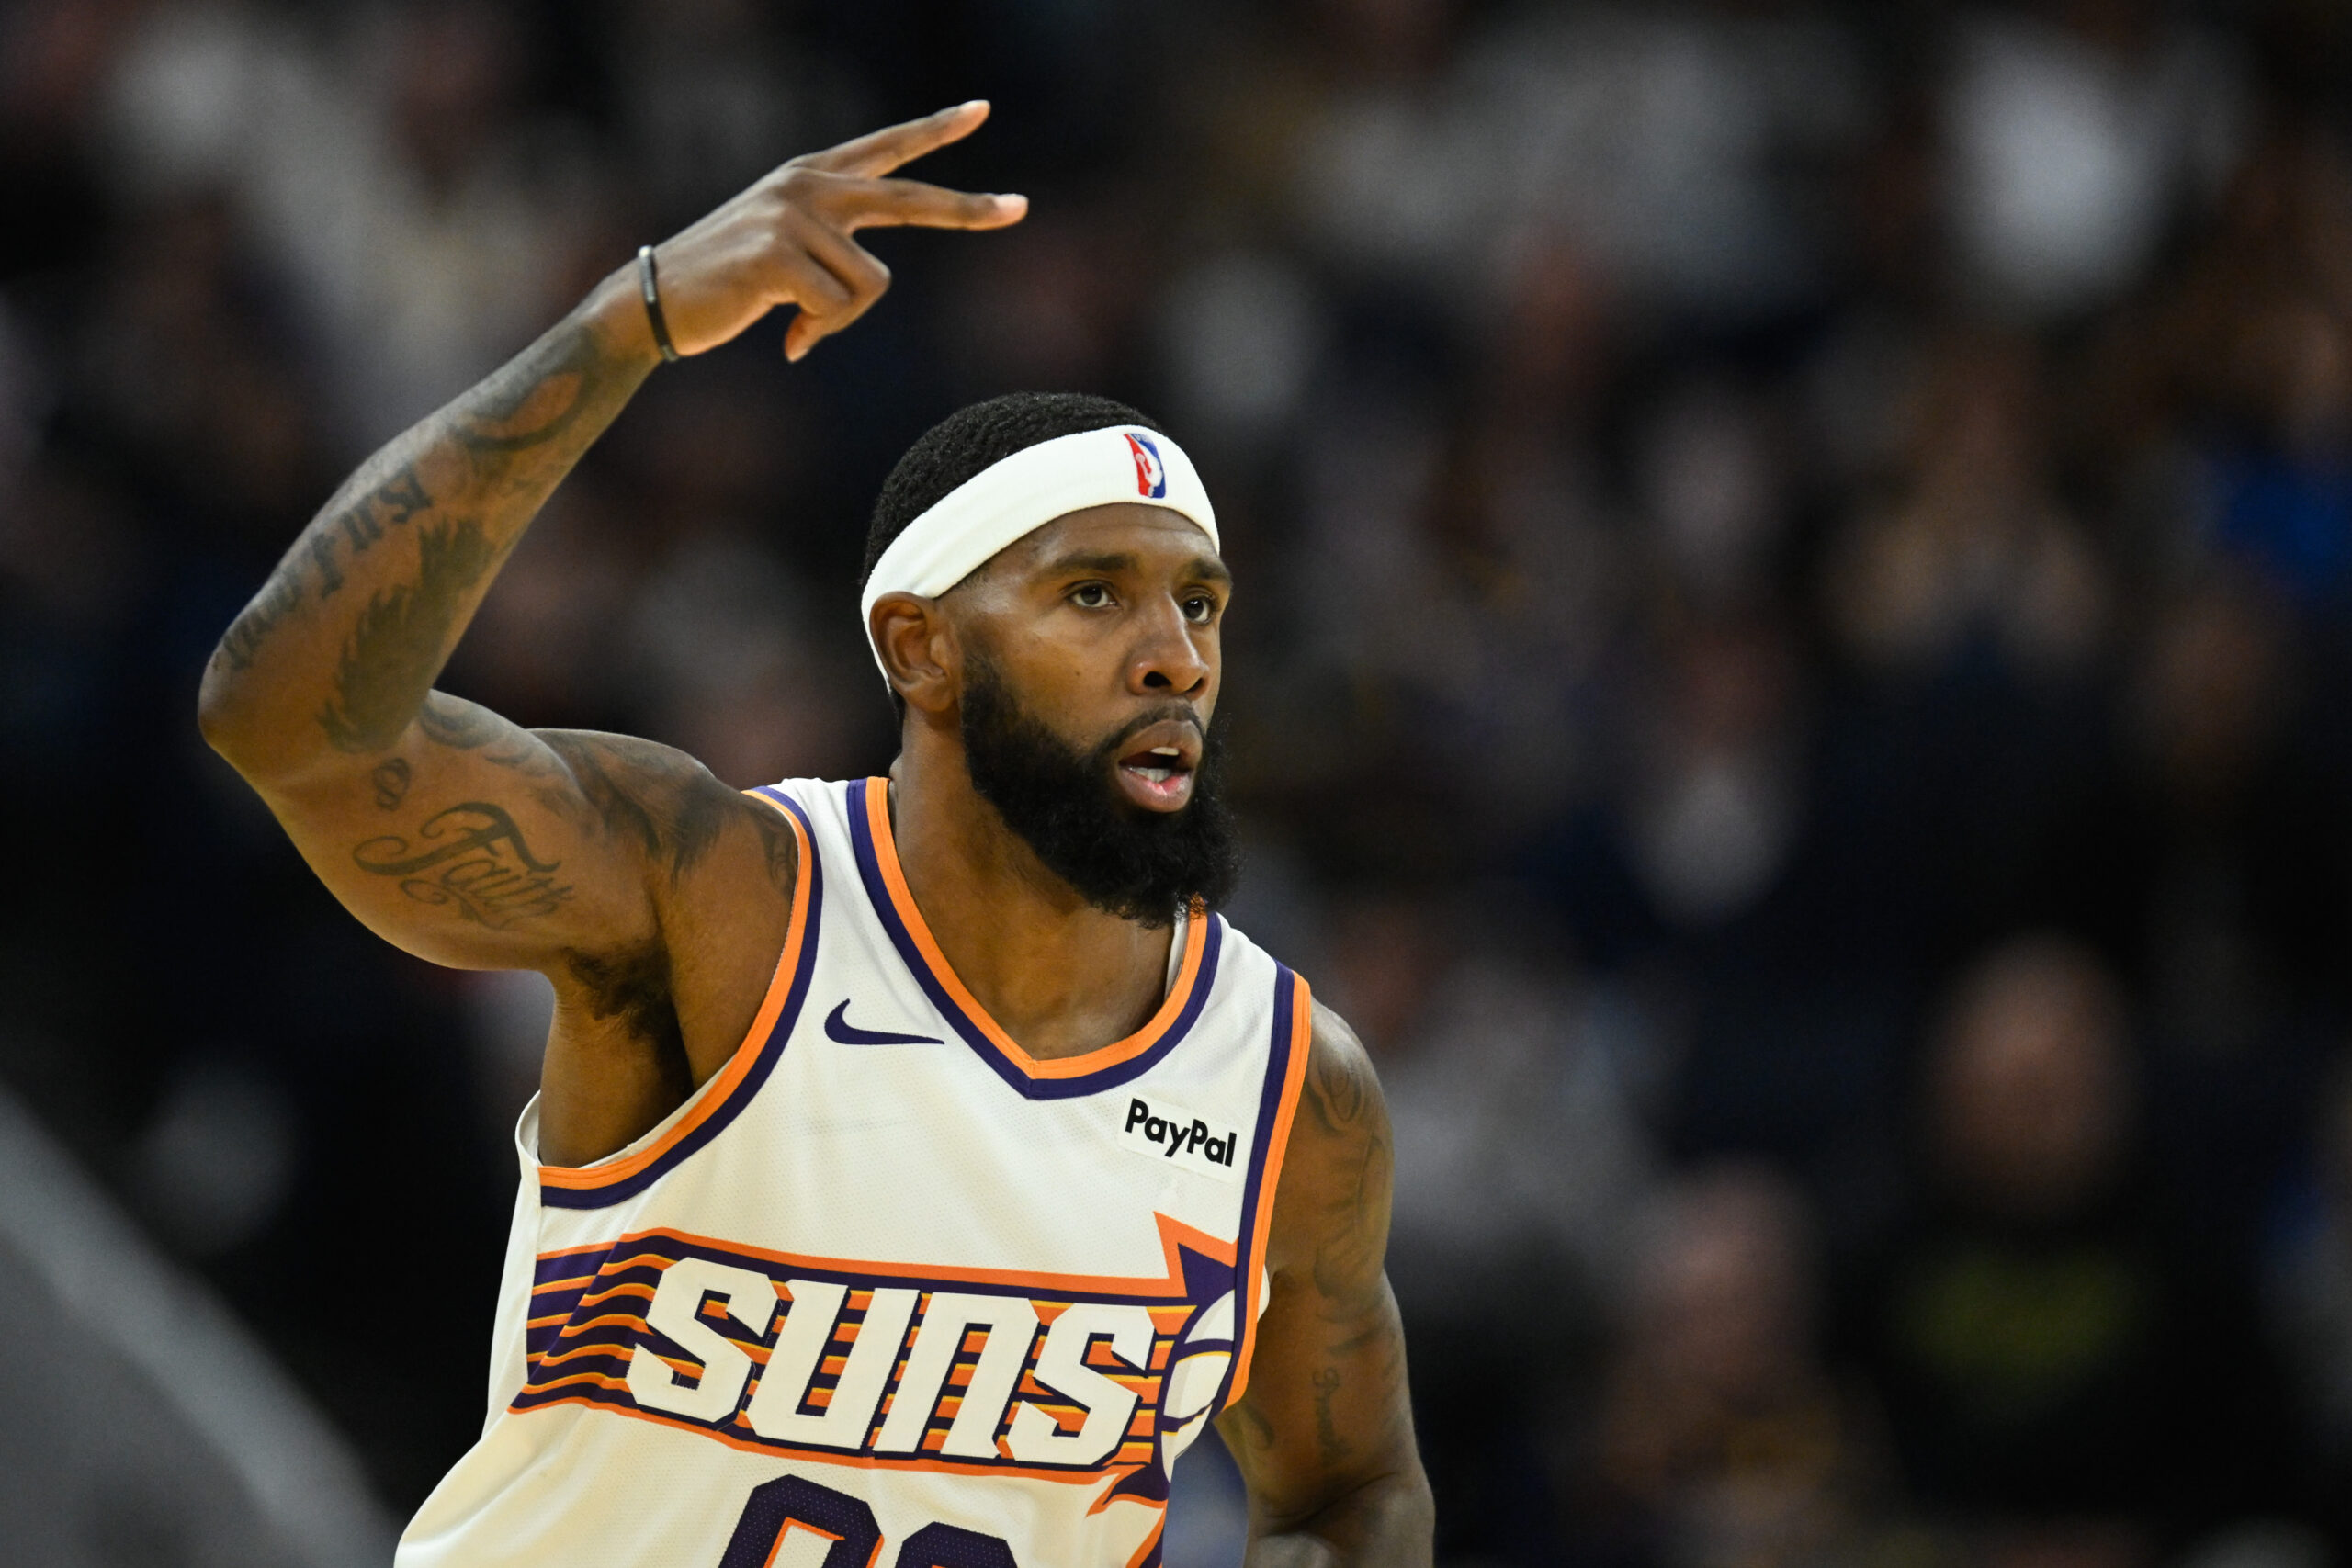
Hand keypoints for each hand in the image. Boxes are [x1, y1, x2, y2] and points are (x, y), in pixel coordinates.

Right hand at [641, 101, 1025, 361]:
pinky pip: (836, 309)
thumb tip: (873, 283)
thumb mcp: (784, 254)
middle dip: (968, 210)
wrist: (655, 301)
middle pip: (908, 199)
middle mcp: (806, 186)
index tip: (981, 110)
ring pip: (870, 284)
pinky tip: (783, 337)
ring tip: (794, 321)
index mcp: (809, 178)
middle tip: (1022, 208)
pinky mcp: (778, 253)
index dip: (934, 129)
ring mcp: (792, 215)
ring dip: (840, 320)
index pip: (884, 148)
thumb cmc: (725, 284)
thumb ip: (832, 250)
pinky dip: (816, 334)